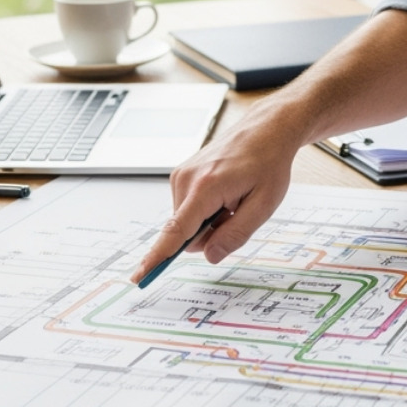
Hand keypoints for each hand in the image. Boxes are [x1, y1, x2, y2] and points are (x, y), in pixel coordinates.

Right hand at [129, 112, 295, 281]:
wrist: (265, 130)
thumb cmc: (268, 162)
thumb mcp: (264, 205)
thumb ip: (235, 234)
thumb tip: (208, 256)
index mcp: (205, 187)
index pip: (175, 231)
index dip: (157, 258)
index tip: (138, 276)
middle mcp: (185, 179)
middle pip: (185, 231)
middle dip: (211, 232)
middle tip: (238, 209)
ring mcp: (181, 175)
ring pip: (188, 221)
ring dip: (211, 219)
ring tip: (234, 196)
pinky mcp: (182, 175)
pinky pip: (189, 208)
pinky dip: (207, 208)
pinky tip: (226, 191)